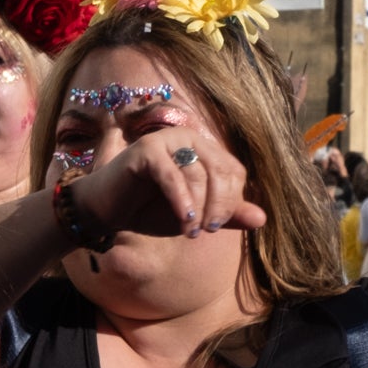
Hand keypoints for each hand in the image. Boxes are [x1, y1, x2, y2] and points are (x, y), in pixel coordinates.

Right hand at [74, 128, 268, 243]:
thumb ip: (226, 215)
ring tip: (189, 231)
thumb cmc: (149, 210)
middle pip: (220, 170)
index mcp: (203, 147)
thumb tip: (262, 219)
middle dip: (219, 205)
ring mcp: (165, 140)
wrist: (105, 211)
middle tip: (208, 229)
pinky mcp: (146, 150)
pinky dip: (181, 201)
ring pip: (198, 174)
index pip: (233, 171)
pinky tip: (182, 220)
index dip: (232, 200)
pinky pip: (173, 176)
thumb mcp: (195, 215)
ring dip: (198, 208)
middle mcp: (187, 136)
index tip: (217, 226)